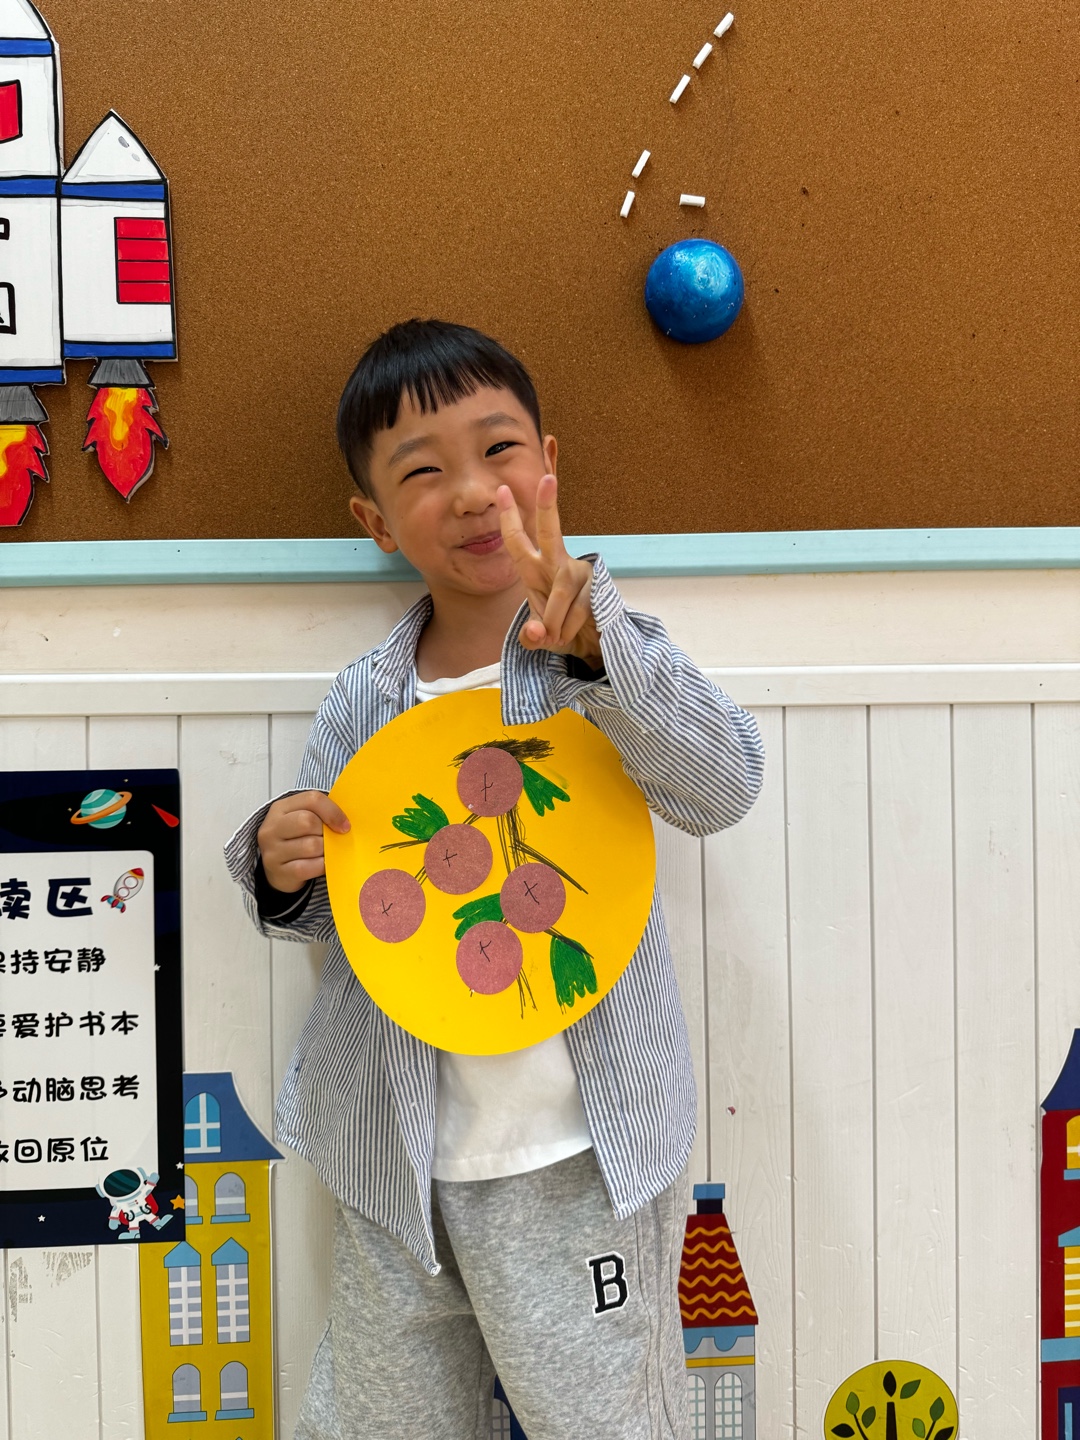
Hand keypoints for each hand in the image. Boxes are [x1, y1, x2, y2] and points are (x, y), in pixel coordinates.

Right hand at [257, 790, 349, 892]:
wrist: (277, 868)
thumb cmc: (296, 839)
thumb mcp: (303, 819)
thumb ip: (321, 814)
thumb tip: (346, 822)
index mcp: (280, 808)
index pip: (311, 799)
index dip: (333, 811)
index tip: (344, 825)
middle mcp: (272, 828)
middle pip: (307, 821)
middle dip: (326, 831)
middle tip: (331, 840)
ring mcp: (273, 851)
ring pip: (311, 845)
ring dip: (325, 850)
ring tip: (325, 852)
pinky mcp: (279, 872)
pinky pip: (309, 867)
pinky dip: (322, 865)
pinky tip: (322, 863)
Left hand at [496, 475, 601, 664]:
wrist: (592, 644)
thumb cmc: (561, 631)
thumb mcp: (538, 635)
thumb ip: (530, 636)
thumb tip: (537, 632)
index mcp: (536, 569)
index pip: (518, 541)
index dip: (509, 518)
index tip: (502, 490)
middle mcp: (558, 564)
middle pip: (550, 531)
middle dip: (547, 506)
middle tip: (548, 478)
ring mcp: (580, 573)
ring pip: (559, 593)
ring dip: (554, 623)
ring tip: (555, 638)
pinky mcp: (597, 587)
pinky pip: (576, 610)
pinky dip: (567, 630)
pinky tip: (569, 634)